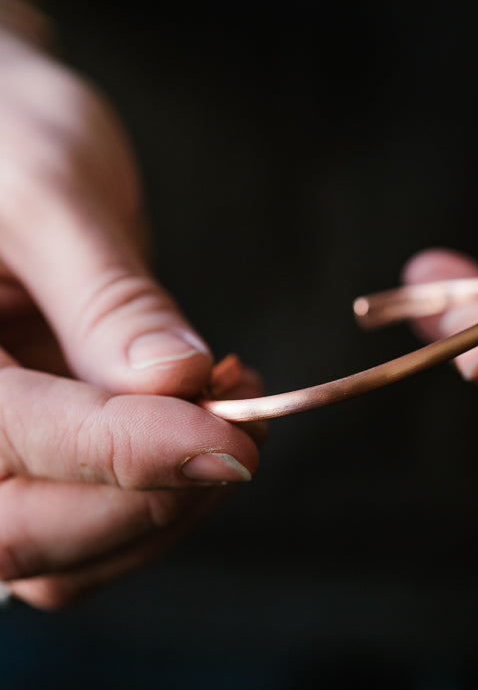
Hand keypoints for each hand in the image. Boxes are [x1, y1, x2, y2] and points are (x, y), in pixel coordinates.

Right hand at [0, 27, 260, 608]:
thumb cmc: (0, 132)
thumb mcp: (49, 191)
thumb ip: (108, 297)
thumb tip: (179, 383)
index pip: (17, 438)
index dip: (133, 451)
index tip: (235, 440)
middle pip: (27, 537)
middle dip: (151, 501)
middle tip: (242, 430)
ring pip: (64, 557)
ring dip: (164, 509)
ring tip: (228, 412)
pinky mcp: (26, 462)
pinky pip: (88, 528)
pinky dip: (157, 498)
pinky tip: (201, 424)